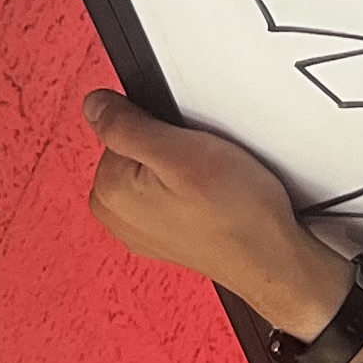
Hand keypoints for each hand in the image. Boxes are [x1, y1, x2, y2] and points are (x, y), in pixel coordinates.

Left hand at [81, 90, 350, 338]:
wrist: (268, 257)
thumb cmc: (234, 212)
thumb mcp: (179, 151)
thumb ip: (126, 126)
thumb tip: (93, 105)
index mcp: (107, 192)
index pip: (119, 128)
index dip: (159, 126)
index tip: (185, 143)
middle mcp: (115, 215)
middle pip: (132, 150)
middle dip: (166, 146)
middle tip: (201, 163)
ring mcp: (138, 229)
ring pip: (149, 171)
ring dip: (177, 168)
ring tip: (208, 183)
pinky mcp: (161, 235)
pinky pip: (163, 194)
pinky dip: (184, 190)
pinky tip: (208, 200)